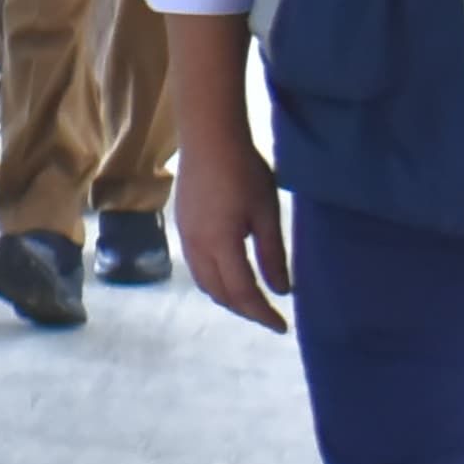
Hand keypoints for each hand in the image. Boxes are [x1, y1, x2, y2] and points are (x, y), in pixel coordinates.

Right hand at [175, 122, 292, 332]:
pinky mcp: (181, 226)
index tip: (282, 327)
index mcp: (221, 245)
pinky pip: (196, 267)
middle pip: (220, 293)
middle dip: (245, 310)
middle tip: (268, 316)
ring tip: (250, 300)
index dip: (263, 314)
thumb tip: (281, 290)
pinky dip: (214, 280)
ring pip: (204, 282)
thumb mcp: (267, 213)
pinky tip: (229, 273)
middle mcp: (197, 247)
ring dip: (227, 297)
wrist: (208, 137)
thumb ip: (272, 255)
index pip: (243, 293)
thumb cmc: (244, 171)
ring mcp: (185, 237)